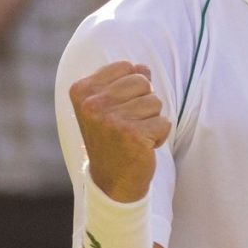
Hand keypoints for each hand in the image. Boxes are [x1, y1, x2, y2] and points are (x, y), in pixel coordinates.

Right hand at [70, 61, 169, 202]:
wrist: (111, 181)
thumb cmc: (113, 136)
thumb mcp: (110, 104)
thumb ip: (125, 81)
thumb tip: (143, 67)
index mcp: (82, 90)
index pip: (128, 67)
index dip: (132, 88)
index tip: (118, 108)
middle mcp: (92, 104)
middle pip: (143, 81)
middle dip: (145, 102)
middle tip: (128, 124)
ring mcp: (110, 120)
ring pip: (156, 102)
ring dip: (152, 120)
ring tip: (134, 135)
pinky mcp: (132, 135)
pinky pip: (165, 122)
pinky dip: (159, 135)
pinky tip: (142, 146)